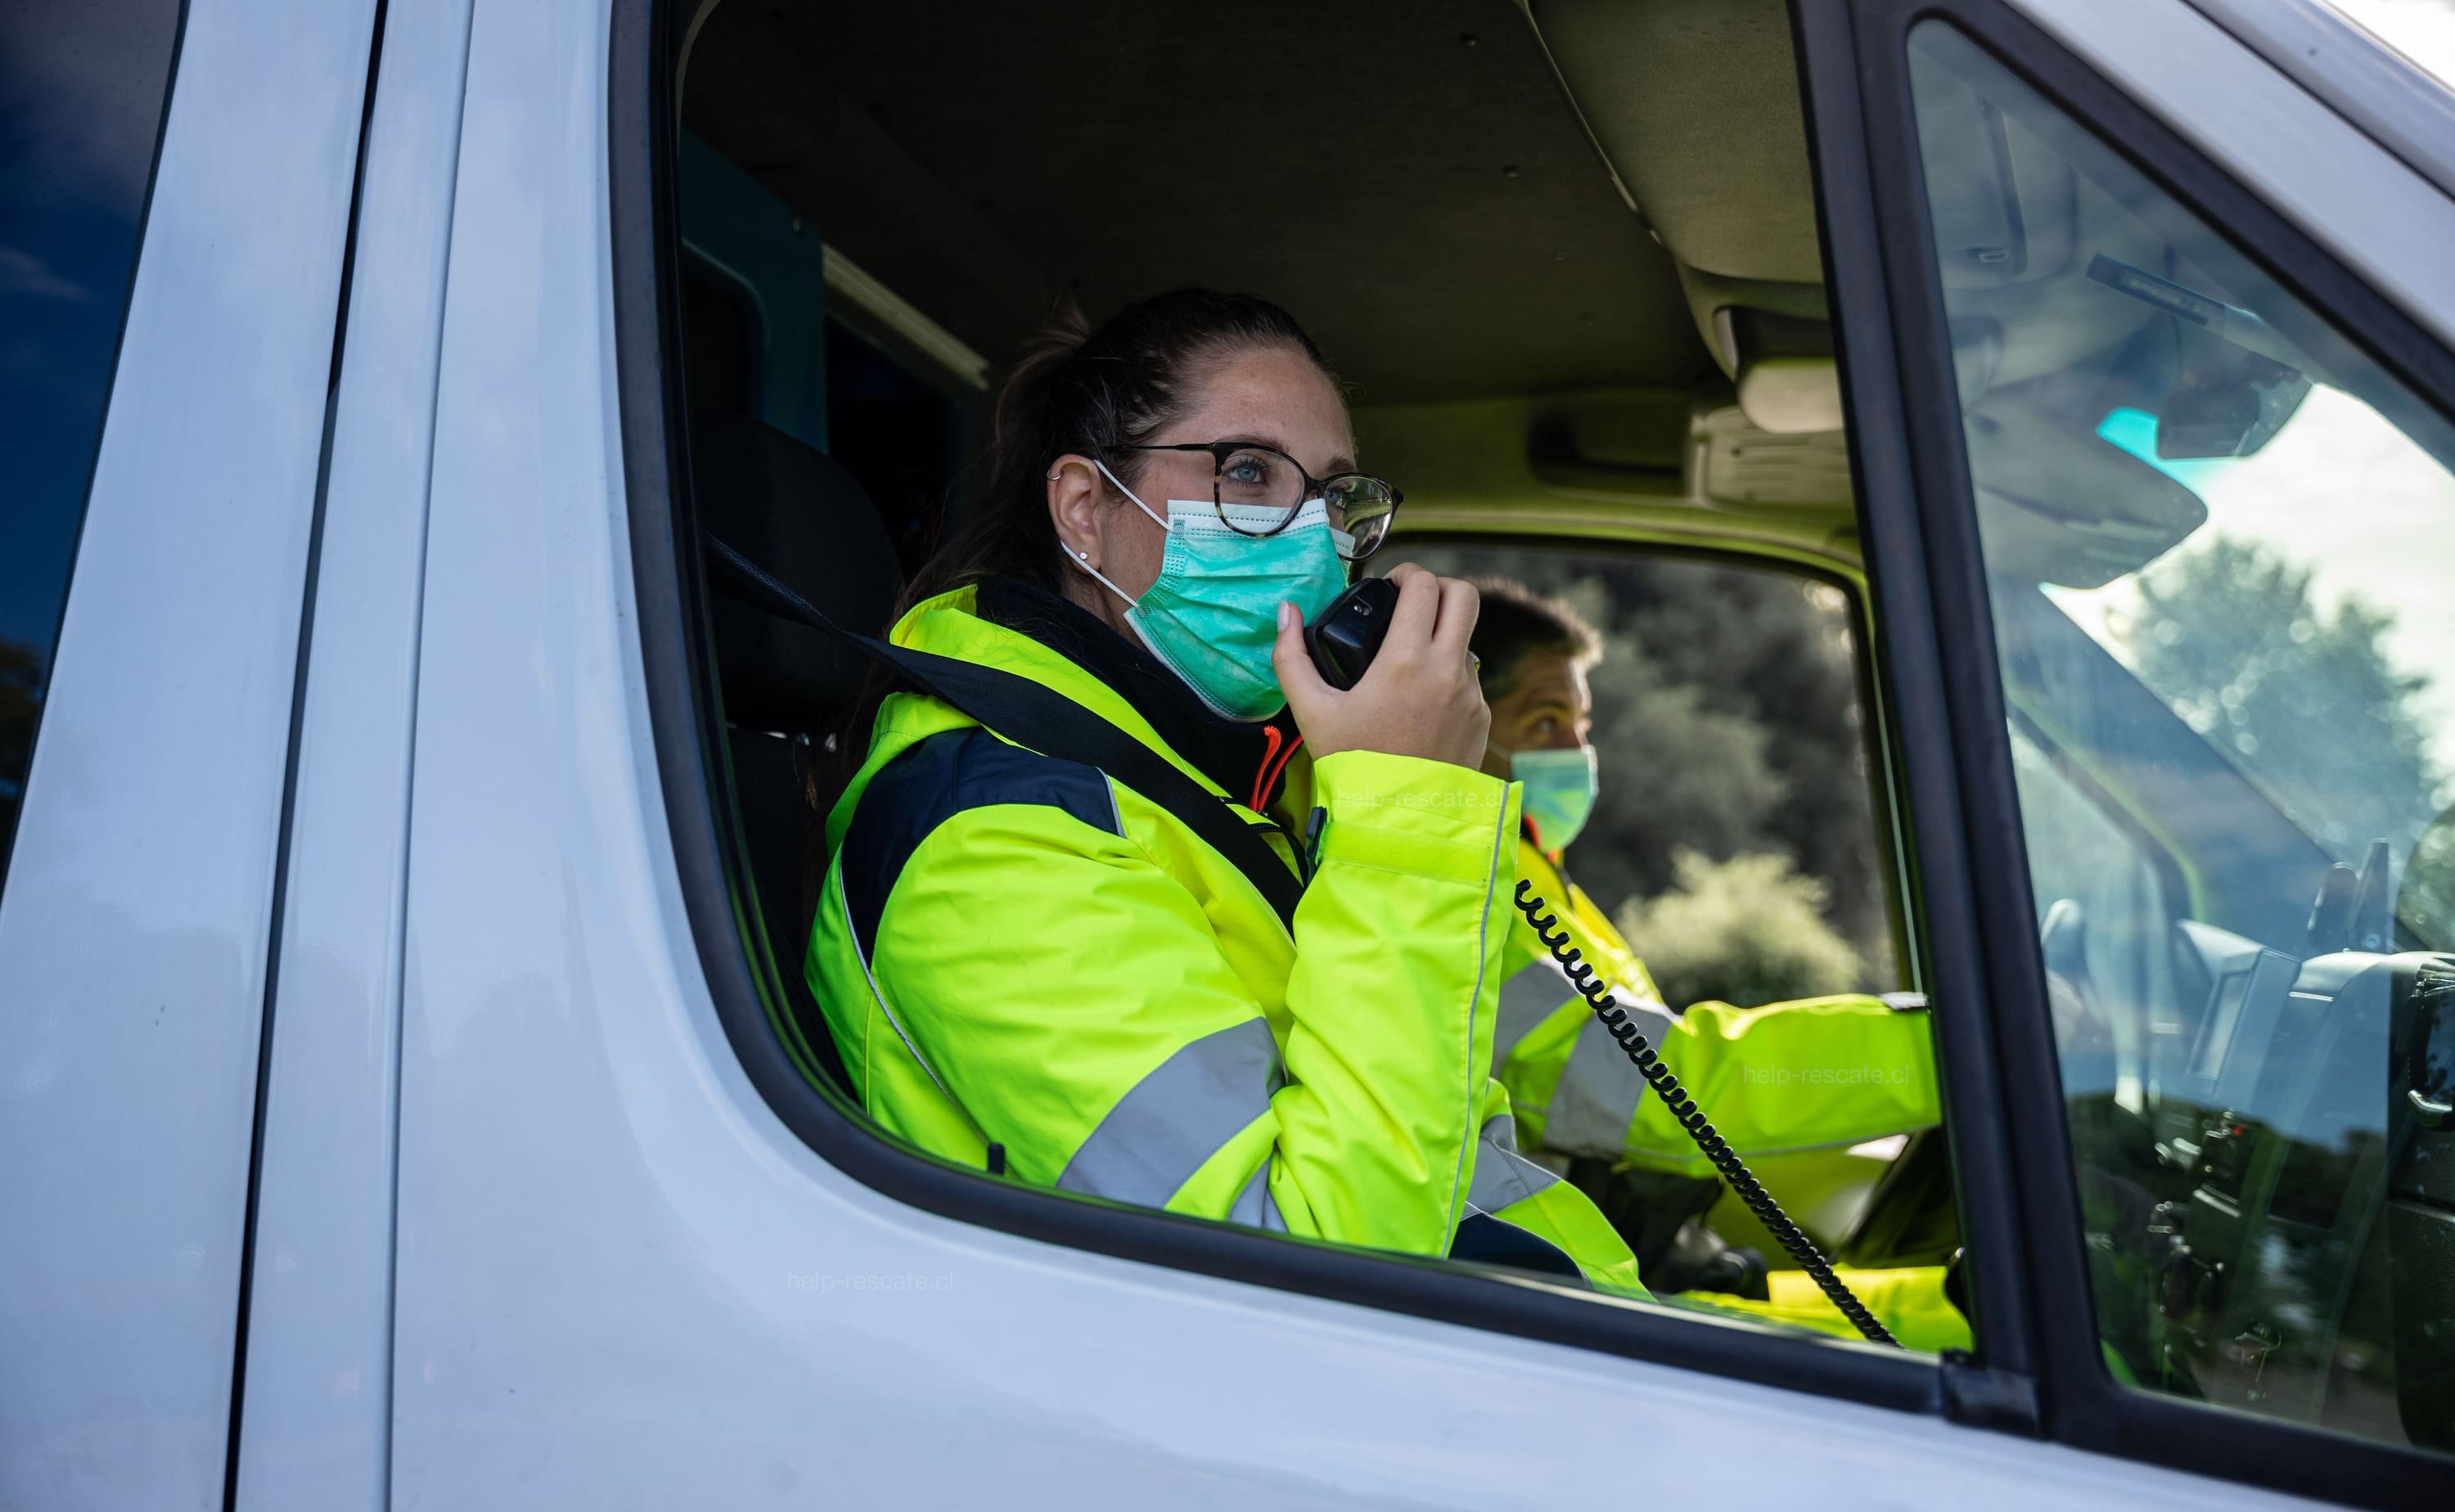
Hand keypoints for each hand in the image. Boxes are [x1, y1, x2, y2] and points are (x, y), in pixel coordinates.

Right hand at [1272, 563, 1490, 769]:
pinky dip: (1447, 676)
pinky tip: (1420, 701)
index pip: (1425, 586)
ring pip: (1466, 640)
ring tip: (1409, 658)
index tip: (1392, 584)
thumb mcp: (1311, 711)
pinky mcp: (1481, 718)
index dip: (1407, 573)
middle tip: (1412, 602)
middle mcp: (1448, 671)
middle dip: (1439, 588)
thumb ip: (1291, 657)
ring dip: (1443, 635)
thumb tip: (1286, 612)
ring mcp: (1471, 695)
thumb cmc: (1352, 766)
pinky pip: (1469, 680)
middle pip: (1465, 597)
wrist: (1397, 821)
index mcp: (1407, 660)